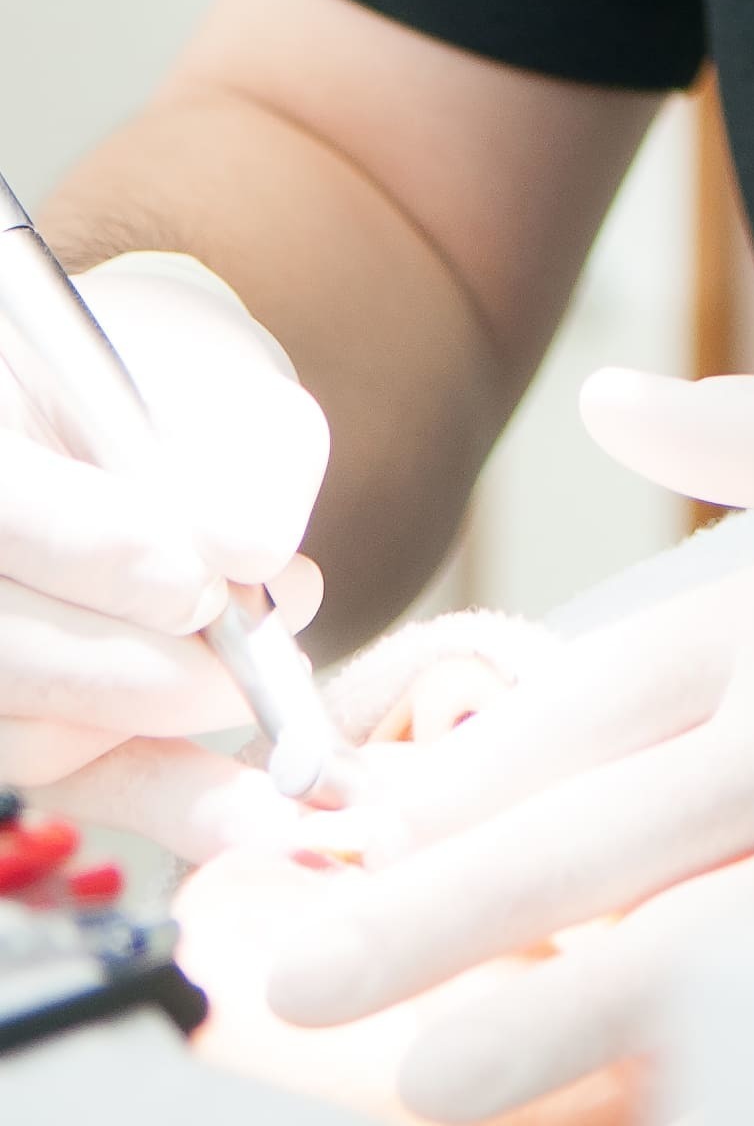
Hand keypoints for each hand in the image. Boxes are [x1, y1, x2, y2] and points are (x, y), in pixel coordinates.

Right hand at [0, 253, 326, 808]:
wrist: (145, 434)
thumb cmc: (178, 394)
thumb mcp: (219, 381)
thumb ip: (239, 448)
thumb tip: (257, 549)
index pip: (4, 508)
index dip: (90, 551)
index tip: (194, 583)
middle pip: (3, 642)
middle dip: (141, 663)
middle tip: (260, 651)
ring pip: (30, 728)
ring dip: (164, 721)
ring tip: (277, 680)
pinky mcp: (17, 730)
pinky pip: (76, 780)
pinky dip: (170, 798)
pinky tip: (255, 820)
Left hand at [265, 368, 753, 1120]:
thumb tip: (612, 407)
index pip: (572, 717)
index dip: (441, 796)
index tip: (338, 852)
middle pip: (571, 852)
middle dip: (404, 932)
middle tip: (280, 989)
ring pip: (655, 975)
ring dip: (514, 1041)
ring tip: (401, 1085)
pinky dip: (702, 1074)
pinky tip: (631, 1095)